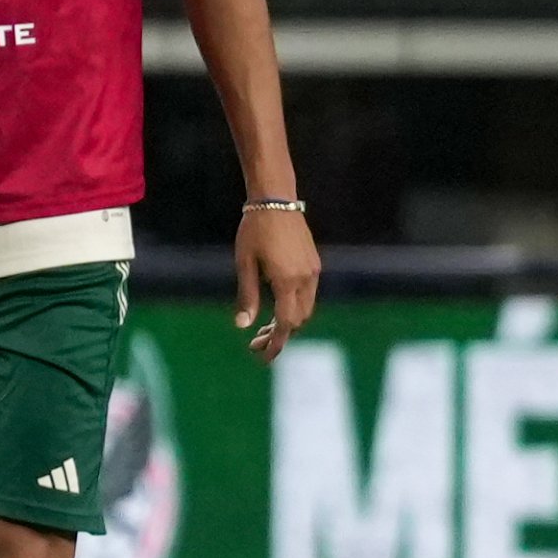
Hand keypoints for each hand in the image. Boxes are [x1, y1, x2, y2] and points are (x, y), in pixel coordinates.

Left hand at [232, 203, 320, 363]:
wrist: (275, 201)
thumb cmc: (254, 230)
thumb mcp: (245, 263)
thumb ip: (247, 296)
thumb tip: (243, 326)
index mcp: (286, 280)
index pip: (286, 323)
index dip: (275, 344)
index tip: (261, 356)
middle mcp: (305, 278)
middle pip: (298, 320)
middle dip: (280, 335)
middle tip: (255, 341)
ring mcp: (313, 270)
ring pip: (306, 309)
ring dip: (288, 322)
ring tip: (265, 326)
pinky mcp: (314, 263)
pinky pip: (309, 294)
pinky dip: (295, 306)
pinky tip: (277, 304)